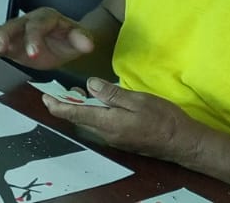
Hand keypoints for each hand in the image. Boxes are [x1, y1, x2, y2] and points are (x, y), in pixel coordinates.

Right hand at [0, 7, 94, 69]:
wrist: (64, 44)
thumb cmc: (70, 39)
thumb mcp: (80, 39)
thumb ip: (82, 39)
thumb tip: (86, 43)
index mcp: (45, 18)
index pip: (36, 26)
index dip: (33, 39)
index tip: (33, 54)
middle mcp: (27, 22)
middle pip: (11, 25)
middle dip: (3, 36)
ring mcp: (15, 32)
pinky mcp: (8, 44)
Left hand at [43, 78, 204, 161]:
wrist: (184, 142)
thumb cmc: (164, 119)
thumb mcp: (138, 100)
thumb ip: (111, 94)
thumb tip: (89, 85)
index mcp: (107, 123)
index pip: (72, 114)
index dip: (56, 104)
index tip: (45, 95)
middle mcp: (106, 134)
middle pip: (78, 119)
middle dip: (67, 104)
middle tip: (62, 89)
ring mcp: (114, 139)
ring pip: (89, 122)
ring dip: (81, 109)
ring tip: (79, 94)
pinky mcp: (122, 139)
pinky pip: (101, 125)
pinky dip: (94, 114)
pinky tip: (100, 104)